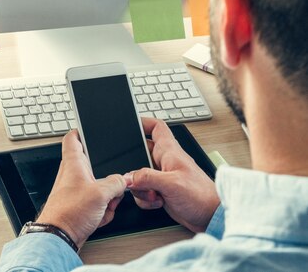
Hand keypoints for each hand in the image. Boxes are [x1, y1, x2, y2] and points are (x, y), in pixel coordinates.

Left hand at [36, 130, 126, 248]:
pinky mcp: (79, 205)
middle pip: (96, 166)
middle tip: (110, 188)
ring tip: (102, 207)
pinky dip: (101, 210)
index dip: (82, 131)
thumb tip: (124, 179)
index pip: (73, 137)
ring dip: (107, 199)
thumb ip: (116, 183)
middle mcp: (72, 174)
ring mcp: (76, 190)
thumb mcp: (101, 193)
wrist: (59, 237)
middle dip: (108, 179)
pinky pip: (98, 203)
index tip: (90, 128)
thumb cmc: (69, 213)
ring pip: (100, 187)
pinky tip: (98, 217)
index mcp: (73, 163)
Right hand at [125, 118, 219, 232]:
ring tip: (153, 193)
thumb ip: (147, 177)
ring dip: (140, 187)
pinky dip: (144, 198)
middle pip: (140, 154)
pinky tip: (156, 202)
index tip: (130, 126)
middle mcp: (164, 161)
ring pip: (138, 176)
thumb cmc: (202, 196)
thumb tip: (128, 177)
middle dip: (134, 167)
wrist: (210, 217)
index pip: (155, 127)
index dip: (143, 123)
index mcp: (170, 151)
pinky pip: (142, 190)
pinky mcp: (160, 190)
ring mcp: (162, 176)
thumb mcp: (172, 183)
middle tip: (138, 178)